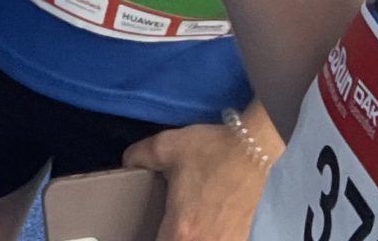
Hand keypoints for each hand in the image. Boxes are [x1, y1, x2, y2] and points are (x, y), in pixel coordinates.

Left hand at [124, 122, 269, 240]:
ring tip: (181, 228)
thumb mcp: (166, 146)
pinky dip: (206, 238)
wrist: (250, 150)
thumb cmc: (208, 150)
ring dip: (187, 239)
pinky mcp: (238, 240)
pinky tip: (202, 228)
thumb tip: (126, 165)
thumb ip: (138, 157)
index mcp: (180, 229)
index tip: (147, 231)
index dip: (147, 240)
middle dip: (168, 238)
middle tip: (164, 226)